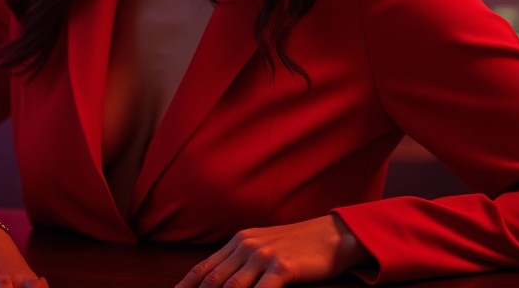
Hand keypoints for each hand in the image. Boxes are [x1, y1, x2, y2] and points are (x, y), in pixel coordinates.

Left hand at [175, 215, 365, 287]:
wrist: (332, 235)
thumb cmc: (298, 246)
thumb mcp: (264, 247)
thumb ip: (241, 262)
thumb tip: (221, 282)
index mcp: (238, 242)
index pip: (204, 269)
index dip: (186, 286)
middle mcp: (246, 246)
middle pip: (213, 281)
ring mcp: (263, 256)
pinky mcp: (282, 267)